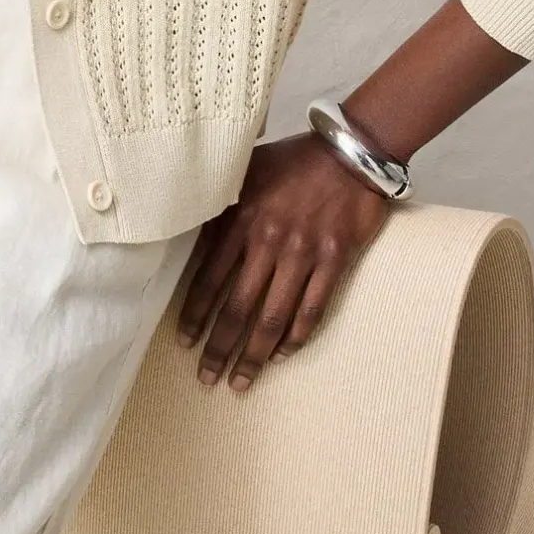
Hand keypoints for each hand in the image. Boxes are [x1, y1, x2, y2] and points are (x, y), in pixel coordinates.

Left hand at [176, 132, 389, 391]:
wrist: (348, 152)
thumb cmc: (293, 159)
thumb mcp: (247, 171)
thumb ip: (222, 204)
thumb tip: (193, 232)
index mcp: (242, 218)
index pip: (209, 279)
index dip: (195, 315)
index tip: (184, 342)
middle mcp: (269, 241)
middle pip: (238, 308)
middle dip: (219, 349)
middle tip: (206, 378)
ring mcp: (303, 254)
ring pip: (273, 318)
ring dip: (254, 356)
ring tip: (240, 382)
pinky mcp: (334, 261)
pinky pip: (312, 310)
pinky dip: (295, 338)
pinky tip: (281, 355)